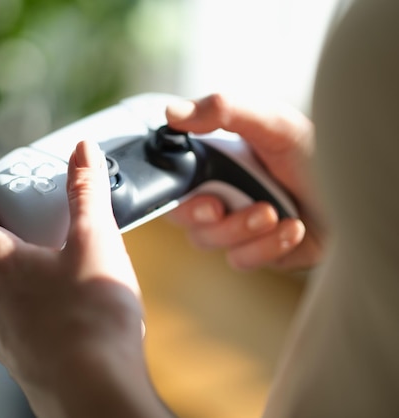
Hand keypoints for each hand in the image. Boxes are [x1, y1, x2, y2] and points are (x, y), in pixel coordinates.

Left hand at [0, 141, 170, 417]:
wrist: (96, 397)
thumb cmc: (92, 322)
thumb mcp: (96, 243)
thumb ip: (86, 192)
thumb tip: (82, 152)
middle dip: (8, 224)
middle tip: (38, 213)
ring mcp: (1, 331)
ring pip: (2, 284)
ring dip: (22, 263)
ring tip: (61, 258)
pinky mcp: (20, 355)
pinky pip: (19, 314)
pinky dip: (34, 295)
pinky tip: (70, 303)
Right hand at [166, 94, 325, 271]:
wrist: (365, 192)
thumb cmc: (318, 153)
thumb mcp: (274, 125)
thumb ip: (224, 113)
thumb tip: (172, 113)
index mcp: (218, 165)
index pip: (177, 185)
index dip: (178, 197)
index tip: (200, 195)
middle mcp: (225, 195)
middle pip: (187, 220)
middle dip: (206, 217)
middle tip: (220, 208)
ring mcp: (240, 226)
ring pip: (212, 243)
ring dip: (241, 231)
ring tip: (273, 212)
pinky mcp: (260, 252)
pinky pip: (243, 260)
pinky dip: (267, 248)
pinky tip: (293, 229)